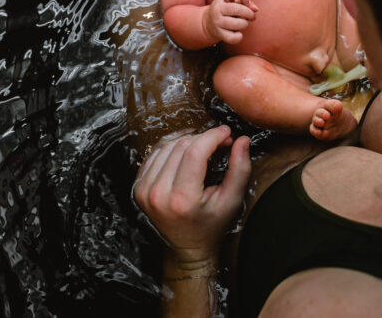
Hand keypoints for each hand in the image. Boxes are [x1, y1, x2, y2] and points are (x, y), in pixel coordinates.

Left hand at [134, 125, 251, 263]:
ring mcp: (145, 190)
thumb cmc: (212, 226)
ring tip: (204, 148)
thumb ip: (239, 169)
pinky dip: (171, 148)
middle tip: (220, 142)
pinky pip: (154, 154)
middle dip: (203, 138)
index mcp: (182, 199)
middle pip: (181, 146)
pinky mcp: (139, 187)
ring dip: (187, 141)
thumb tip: (241, 140)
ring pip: (166, 146)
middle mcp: (158, 194)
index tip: (226, 132)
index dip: (213, 136)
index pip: (195, 152)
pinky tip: (185, 153)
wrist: (188, 249)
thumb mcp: (232, 200)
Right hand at [203, 0, 257, 44]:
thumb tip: (256, 9)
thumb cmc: (227, 12)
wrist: (209, 24)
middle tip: (251, 16)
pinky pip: (234, 38)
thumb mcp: (234, 3)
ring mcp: (217, 22)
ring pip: (238, 23)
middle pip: (237, 9)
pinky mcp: (219, 34)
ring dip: (245, 24)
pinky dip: (239, 36)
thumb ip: (247, 3)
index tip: (246, 3)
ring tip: (242, 23)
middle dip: (250, 13)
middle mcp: (217, 9)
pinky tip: (237, 33)